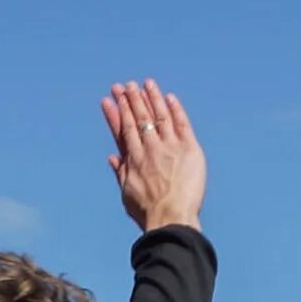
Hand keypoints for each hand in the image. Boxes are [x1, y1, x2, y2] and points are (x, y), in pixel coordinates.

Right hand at [102, 79, 205, 232]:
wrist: (171, 218)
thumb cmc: (148, 212)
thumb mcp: (127, 193)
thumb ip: (120, 171)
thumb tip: (112, 156)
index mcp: (134, 159)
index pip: (125, 129)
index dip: (118, 111)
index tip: (112, 97)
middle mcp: (150, 149)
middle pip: (140, 118)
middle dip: (132, 99)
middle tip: (127, 85)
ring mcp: (169, 147)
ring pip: (159, 116)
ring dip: (152, 98)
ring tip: (147, 83)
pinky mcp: (188, 149)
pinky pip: (181, 123)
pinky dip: (175, 109)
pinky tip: (169, 97)